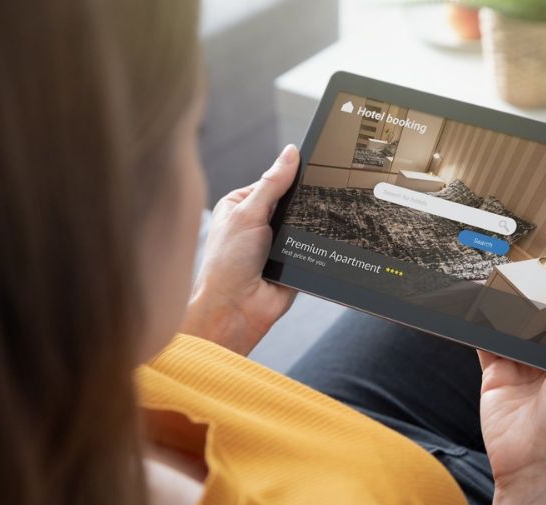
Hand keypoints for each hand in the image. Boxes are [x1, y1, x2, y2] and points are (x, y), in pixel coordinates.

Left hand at [181, 145, 299, 354]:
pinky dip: (315, 246)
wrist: (236, 311)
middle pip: (292, 202)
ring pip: (304, 224)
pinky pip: (312, 247)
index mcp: (241, 206)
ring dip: (308, 227)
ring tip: (312, 226)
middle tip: (319, 198)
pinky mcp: (293, 262)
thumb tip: (290, 153)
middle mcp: (258, 223)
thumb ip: (272, 184)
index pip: (273, 181)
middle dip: (302, 203)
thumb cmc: (227, 265)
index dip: (291, 174)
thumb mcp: (248, 214)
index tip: (314, 164)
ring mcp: (277, 244)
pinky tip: (318, 243)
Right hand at [479, 290, 545, 504]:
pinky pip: (486, 347)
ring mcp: (521, 371)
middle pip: (539, 326)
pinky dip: (481, 329)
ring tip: (499, 282)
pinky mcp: (495, 377)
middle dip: (533, 305)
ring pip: (512, 333)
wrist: (534, 459)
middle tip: (524, 270)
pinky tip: (477, 309)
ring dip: (506, 313)